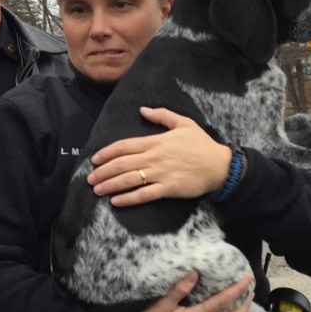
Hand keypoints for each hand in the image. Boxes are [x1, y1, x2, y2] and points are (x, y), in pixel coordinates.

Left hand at [87, 107, 231, 206]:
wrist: (221, 165)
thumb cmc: (201, 144)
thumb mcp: (184, 123)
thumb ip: (162, 115)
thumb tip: (143, 110)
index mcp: (155, 142)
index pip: (124, 146)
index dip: (106, 153)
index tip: (94, 159)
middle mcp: (154, 157)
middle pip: (121, 164)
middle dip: (103, 171)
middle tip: (90, 178)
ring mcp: (161, 173)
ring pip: (129, 179)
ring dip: (110, 185)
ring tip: (97, 190)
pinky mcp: (168, 188)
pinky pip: (144, 194)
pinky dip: (128, 198)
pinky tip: (116, 201)